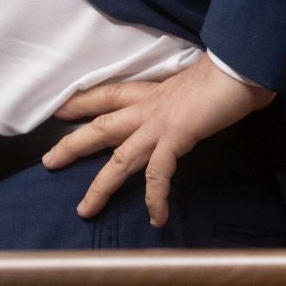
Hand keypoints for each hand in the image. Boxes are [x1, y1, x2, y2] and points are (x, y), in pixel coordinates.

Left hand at [41, 56, 275, 226]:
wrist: (237, 67)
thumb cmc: (222, 72)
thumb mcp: (194, 84)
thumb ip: (186, 97)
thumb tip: (198, 104)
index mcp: (150, 92)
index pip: (107, 94)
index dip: (81, 102)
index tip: (59, 109)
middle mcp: (146, 107)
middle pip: (100, 127)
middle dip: (72, 144)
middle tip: (48, 161)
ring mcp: (158, 124)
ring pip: (118, 158)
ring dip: (100, 186)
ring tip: (85, 209)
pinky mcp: (175, 138)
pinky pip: (158, 174)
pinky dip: (156, 198)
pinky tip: (156, 218)